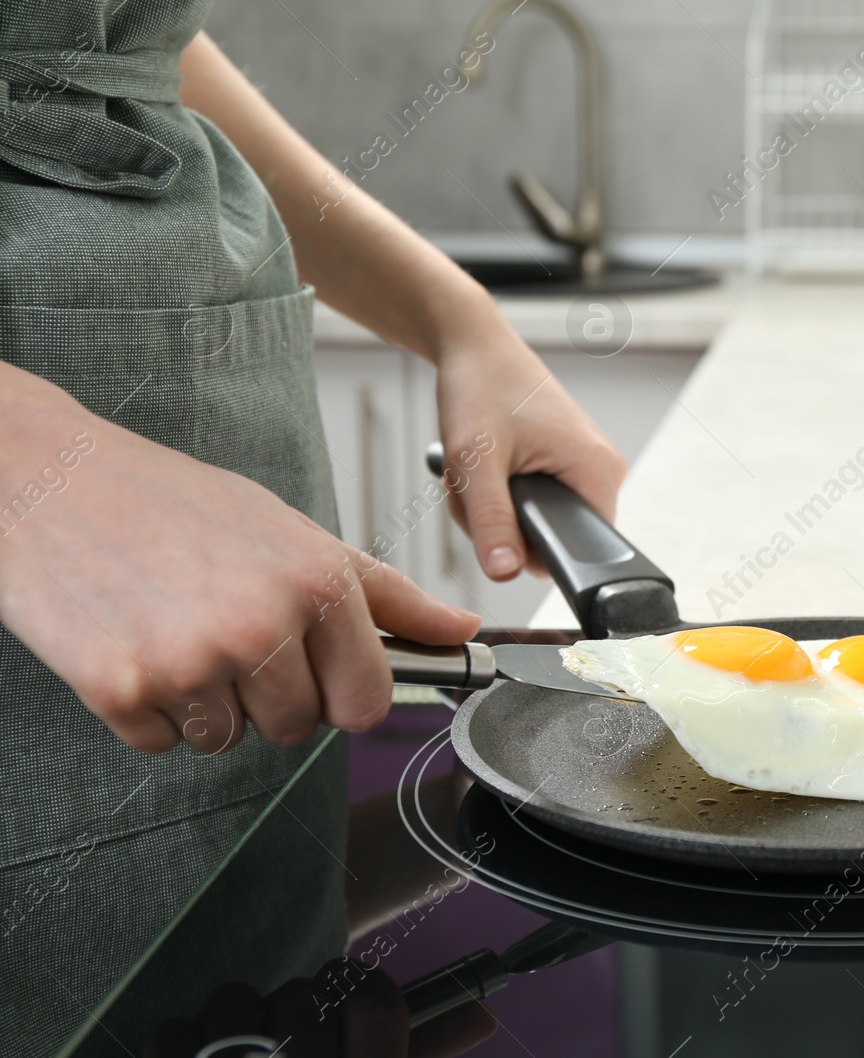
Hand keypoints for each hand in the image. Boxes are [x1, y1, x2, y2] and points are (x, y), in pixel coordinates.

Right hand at [0, 369, 480, 753]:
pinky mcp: (121, 689)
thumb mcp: (294, 532)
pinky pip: (161, 744)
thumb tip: (461, 629)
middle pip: (298, 728)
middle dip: (269, 696)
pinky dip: (147, 710)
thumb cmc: (172, 502)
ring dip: (206, 703)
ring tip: (175, 628)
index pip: (369, 702)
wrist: (46, 476)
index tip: (320, 678)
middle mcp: (262, 622)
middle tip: (226, 632)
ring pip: (228, 740)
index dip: (343, 696)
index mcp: (317, 580)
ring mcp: (191, 660)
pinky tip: (133, 642)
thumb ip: (385, 593)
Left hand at [140, 962, 496, 1057]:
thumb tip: (483, 1015)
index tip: (343, 1000)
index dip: (359, 986)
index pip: (375, 999)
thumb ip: (429, 1056)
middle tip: (290, 1043)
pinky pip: (171, 1031)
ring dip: (232, 1019)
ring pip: (232, 999)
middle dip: (293, 1010)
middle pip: (303, 994)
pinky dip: (178, 1043)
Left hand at [433, 312, 625, 579]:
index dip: (531, 549)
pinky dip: (502, 492)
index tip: (497, 517)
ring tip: (478, 470)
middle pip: (553, 540)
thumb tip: (505, 573)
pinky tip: (488, 466)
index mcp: (599, 472)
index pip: (579, 552)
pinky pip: (535, 502)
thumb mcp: (476, 461)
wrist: (473, 345)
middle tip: (476, 486)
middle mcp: (603, 471)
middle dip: (504, 526)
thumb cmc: (480, 386)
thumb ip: (492, 521)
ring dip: (497, 508)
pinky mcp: (566, 463)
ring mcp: (585, 466)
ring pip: (538, 523)